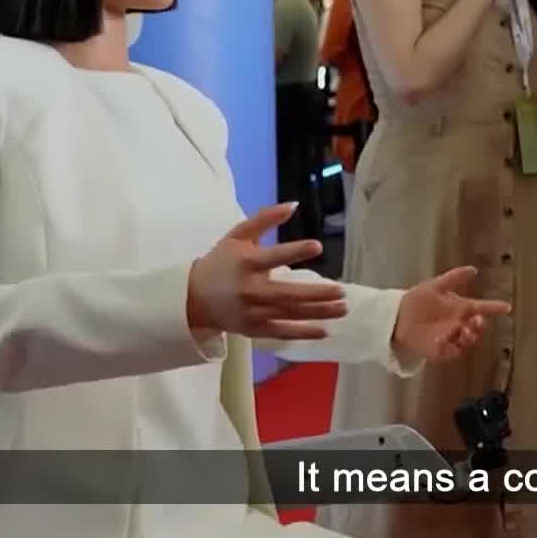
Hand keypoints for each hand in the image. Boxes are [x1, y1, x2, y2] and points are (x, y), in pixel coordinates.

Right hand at [187, 204, 339, 339]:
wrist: (193, 297)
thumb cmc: (221, 262)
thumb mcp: (238, 235)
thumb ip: (265, 219)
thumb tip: (294, 205)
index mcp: (246, 263)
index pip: (273, 257)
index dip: (294, 251)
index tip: (318, 246)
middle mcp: (250, 290)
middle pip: (287, 294)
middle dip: (316, 294)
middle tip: (341, 290)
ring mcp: (252, 313)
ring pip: (289, 314)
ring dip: (318, 313)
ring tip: (343, 308)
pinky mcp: (254, 329)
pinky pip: (282, 333)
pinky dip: (303, 333)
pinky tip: (326, 331)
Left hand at [392, 266, 509, 362]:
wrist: (396, 316)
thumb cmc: (417, 301)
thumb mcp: (435, 286)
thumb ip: (454, 278)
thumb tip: (473, 269)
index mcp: (459, 309)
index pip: (481, 308)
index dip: (494, 308)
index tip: (507, 307)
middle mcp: (458, 324)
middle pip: (477, 327)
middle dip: (480, 325)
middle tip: (477, 320)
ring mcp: (450, 338)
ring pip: (468, 341)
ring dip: (471, 337)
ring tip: (466, 330)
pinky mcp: (440, 351)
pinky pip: (452, 352)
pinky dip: (453, 348)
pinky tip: (447, 339)